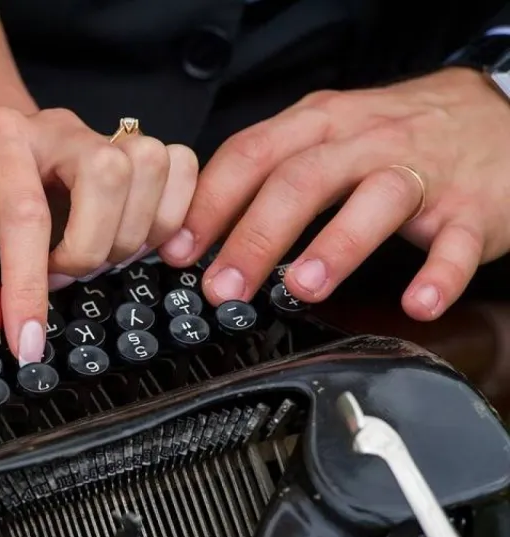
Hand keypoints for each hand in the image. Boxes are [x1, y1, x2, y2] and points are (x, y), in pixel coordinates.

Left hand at [0, 107, 197, 363]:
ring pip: (151, 168)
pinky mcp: (134, 147)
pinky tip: (136, 244)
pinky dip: (172, 215)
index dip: (29, 287)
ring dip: (131, 235)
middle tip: (59, 275)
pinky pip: (182, 168)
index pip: (25, 214)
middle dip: (91, 248)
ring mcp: (101, 133)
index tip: (26, 343)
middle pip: (108, 175)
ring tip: (90, 259)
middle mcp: (56, 129)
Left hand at [171, 68, 509, 319]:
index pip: (252, 154)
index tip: (177, 249)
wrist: (499, 116)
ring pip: (376, 200)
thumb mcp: (328, 133)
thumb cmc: (397, 135)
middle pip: (302, 180)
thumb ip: (270, 170)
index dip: (210, 203)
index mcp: (321, 124)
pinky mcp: (472, 207)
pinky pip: (455, 242)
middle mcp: (367, 142)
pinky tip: (416, 303)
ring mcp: (423, 172)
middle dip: (254, 237)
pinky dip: (438, 274)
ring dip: (335, 246)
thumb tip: (200, 226)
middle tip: (223, 287)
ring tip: (301, 288)